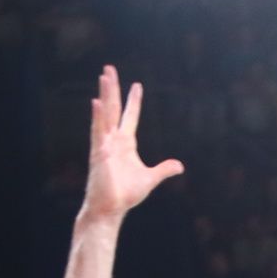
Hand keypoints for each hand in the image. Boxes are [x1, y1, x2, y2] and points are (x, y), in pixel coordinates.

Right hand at [81, 65, 184, 221]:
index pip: (130, 117)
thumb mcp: (150, 178)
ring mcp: (104, 145)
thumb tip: (180, 166)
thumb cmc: (125, 194)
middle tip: (109, 69)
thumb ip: (164, 169)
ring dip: (105, 95)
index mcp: (125, 144)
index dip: (134, 101)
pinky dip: (98, 117)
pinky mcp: (99, 153)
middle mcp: (113, 140)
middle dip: (113, 89)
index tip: (137, 85)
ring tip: (104, 76)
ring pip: (105, 114)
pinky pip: (97, 132)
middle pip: (114, 109)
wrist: (111, 209)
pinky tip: (97, 102)